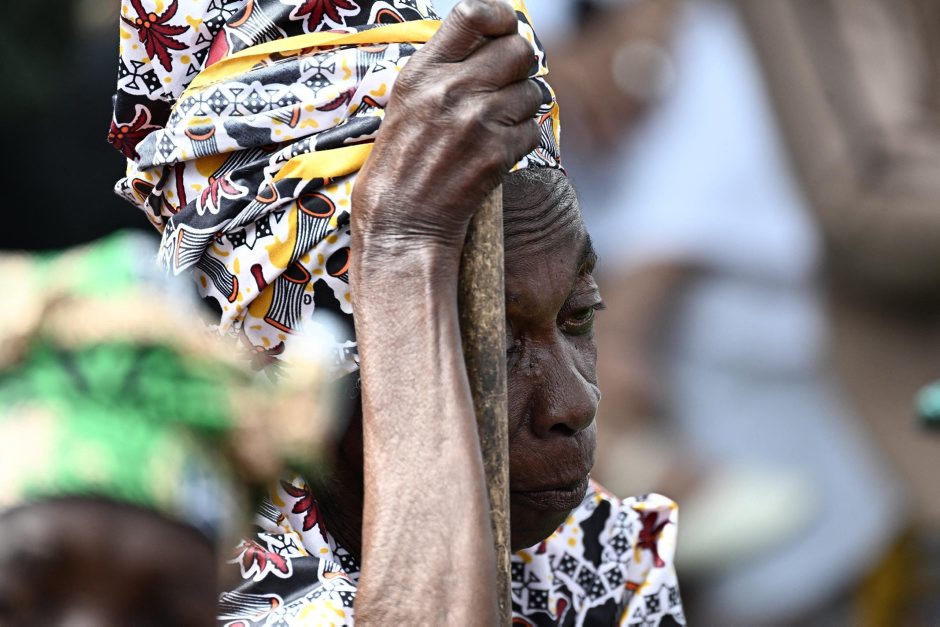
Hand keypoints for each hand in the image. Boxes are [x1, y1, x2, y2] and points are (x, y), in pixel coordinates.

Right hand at [352, 0, 542, 257]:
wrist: (401, 222)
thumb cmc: (400, 164)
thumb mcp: (406, 103)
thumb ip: (443, 70)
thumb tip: (491, 43)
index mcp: (422, 72)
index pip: (473, 16)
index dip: (500, 17)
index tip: (505, 28)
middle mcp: (451, 91)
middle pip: (517, 50)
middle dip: (519, 66)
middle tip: (507, 84)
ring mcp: (477, 122)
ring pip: (532, 91)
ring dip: (522, 106)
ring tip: (497, 123)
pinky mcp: (498, 154)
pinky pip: (532, 130)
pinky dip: (521, 140)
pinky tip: (497, 151)